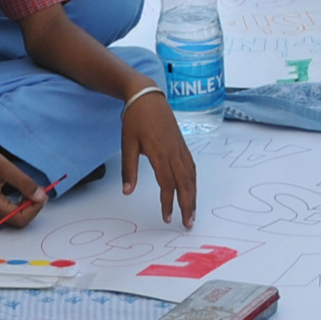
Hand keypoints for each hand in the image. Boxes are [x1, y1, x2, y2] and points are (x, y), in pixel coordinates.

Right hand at [0, 140, 45, 225]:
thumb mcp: (6, 168)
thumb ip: (25, 184)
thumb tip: (41, 197)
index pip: (20, 219)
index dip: (35, 209)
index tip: (42, 193)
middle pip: (17, 220)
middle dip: (32, 208)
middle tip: (40, 192)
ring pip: (13, 215)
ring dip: (26, 205)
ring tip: (33, 189)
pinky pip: (8, 209)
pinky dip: (19, 202)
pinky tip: (24, 191)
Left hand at [121, 93, 197, 227]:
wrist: (147, 96)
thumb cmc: (135, 118)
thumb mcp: (127, 143)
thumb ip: (128, 169)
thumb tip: (127, 191)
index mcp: (160, 153)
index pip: (167, 184)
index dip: (168, 203)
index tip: (167, 218)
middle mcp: (174, 152)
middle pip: (185, 183)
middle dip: (188, 205)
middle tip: (188, 223)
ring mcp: (180, 148)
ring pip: (191, 176)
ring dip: (193, 195)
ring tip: (192, 212)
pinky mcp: (182, 144)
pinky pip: (191, 166)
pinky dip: (193, 181)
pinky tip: (192, 189)